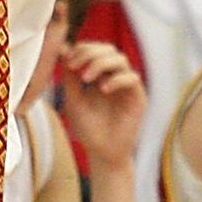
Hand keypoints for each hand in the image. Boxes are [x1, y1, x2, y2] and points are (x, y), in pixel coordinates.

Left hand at [62, 41, 145, 168]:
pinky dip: (116, 80)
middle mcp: (116, 76)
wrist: (103, 153)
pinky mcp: (138, 97)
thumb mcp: (73, 99)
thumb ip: (70, 77)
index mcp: (101, 75)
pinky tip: (103, 89)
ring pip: (121, 59)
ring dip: (101, 63)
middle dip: (90, 52)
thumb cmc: (89, 128)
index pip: (96, 50)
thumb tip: (63, 50)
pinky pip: (132, 78)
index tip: (67, 59)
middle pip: (109, 49)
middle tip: (74, 64)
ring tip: (86, 78)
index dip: (82, 49)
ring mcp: (128, 85)